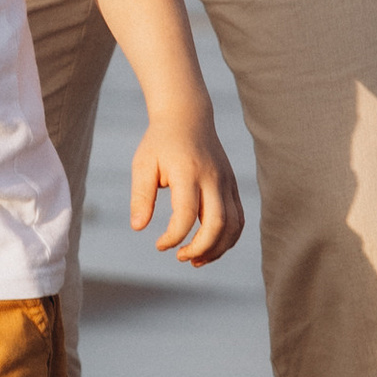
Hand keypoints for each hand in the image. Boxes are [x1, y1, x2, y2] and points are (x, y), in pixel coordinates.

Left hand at [131, 110, 244, 266]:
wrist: (188, 116)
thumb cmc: (160, 143)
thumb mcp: (143, 165)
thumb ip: (141, 197)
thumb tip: (138, 228)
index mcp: (188, 172)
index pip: (185, 214)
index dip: (173, 237)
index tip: (159, 245)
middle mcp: (212, 178)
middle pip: (217, 224)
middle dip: (200, 248)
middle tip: (180, 257)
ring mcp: (226, 182)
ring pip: (233, 225)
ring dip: (217, 249)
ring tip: (195, 259)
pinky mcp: (232, 186)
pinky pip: (238, 218)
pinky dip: (228, 238)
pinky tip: (209, 247)